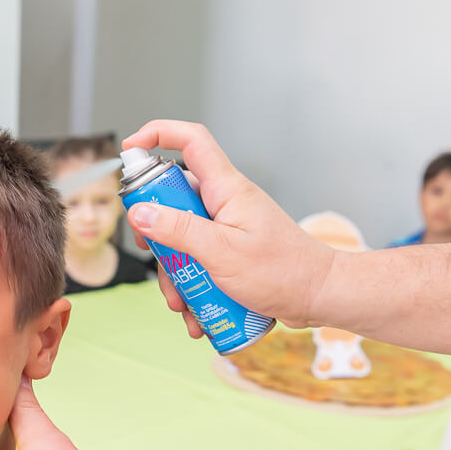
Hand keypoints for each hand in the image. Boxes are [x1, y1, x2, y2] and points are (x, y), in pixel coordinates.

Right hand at [122, 120, 335, 330]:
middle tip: (153, 255)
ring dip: (173, 271)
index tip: (129, 151)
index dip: (157, 135)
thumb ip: (178, 231)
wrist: (321, 297)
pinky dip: (191, 286)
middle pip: (173, 198)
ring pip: (181, 237)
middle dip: (157, 234)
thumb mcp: (221, 253)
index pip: (191, 141)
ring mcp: (227, 227)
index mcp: (226, 189)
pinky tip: (195, 314)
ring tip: (180, 302)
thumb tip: (139, 213)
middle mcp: (225, 202)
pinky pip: (197, 260)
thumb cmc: (283, 272)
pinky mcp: (230, 251)